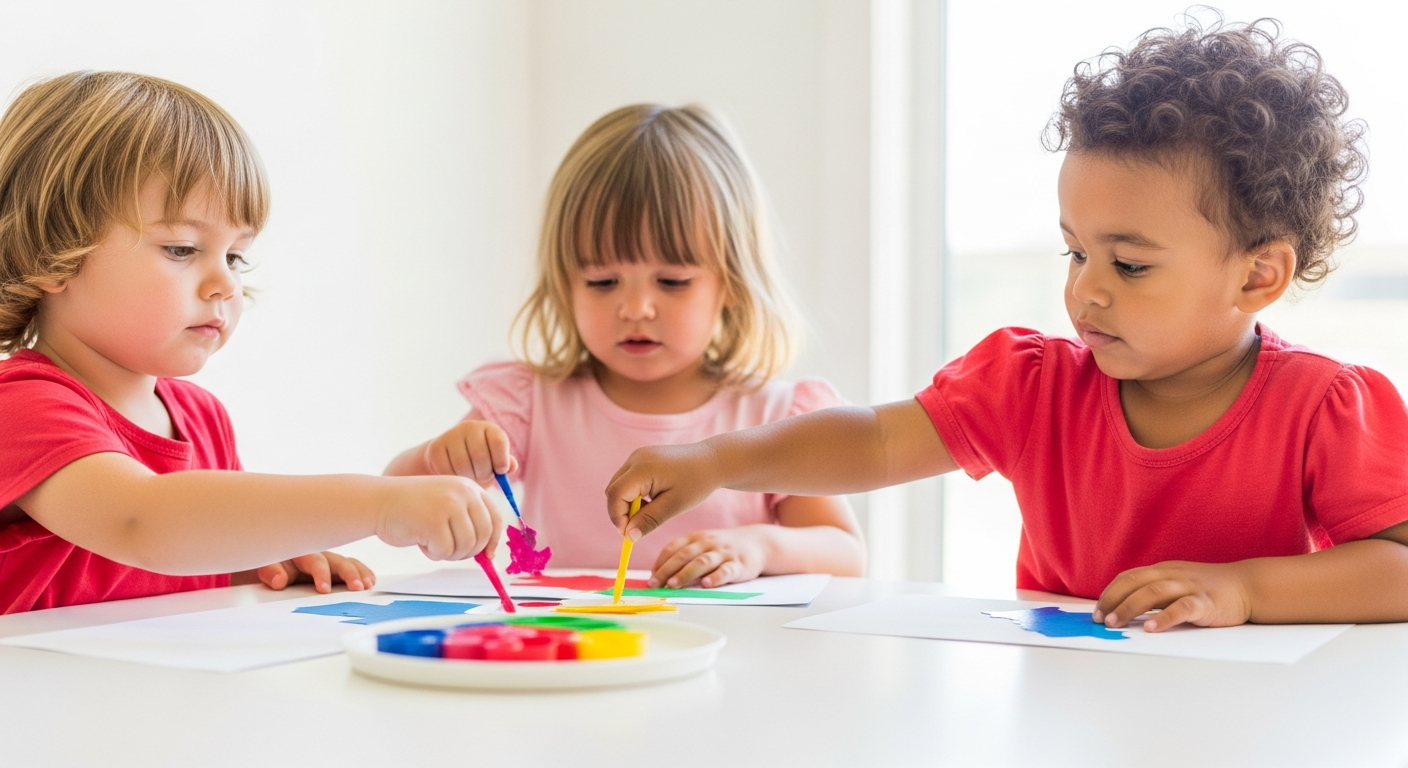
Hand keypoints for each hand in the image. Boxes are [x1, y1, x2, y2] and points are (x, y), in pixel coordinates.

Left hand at [258, 551, 374, 593]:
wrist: (272, 563)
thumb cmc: (270, 565)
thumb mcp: (264, 568)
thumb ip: (270, 572)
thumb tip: (279, 580)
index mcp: (302, 554)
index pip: (316, 561)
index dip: (321, 574)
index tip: (324, 590)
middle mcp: (319, 556)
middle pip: (338, 561)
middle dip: (349, 573)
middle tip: (357, 587)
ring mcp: (329, 562)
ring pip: (349, 563)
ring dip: (359, 573)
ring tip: (368, 585)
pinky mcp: (335, 570)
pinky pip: (352, 568)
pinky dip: (362, 573)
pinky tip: (370, 581)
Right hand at [375, 476, 503, 560]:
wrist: (379, 501)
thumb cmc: (413, 508)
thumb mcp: (447, 504)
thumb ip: (468, 520)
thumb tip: (489, 553)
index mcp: (469, 487)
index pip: (495, 518)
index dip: (494, 540)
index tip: (488, 555)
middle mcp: (463, 493)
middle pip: (483, 535)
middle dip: (469, 551)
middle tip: (449, 551)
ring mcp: (449, 506)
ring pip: (466, 546)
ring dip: (449, 553)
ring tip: (431, 542)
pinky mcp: (434, 521)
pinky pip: (445, 551)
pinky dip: (433, 553)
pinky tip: (420, 541)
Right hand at [423, 420, 517, 486]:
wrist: (451, 457)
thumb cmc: (481, 461)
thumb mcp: (495, 461)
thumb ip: (505, 463)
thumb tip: (512, 466)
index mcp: (489, 428)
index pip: (499, 442)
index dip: (501, 460)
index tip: (500, 471)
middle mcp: (470, 427)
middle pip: (480, 456)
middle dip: (484, 473)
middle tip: (482, 476)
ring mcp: (451, 435)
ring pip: (462, 465)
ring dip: (469, 477)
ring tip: (470, 476)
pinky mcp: (435, 447)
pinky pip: (446, 469)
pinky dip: (453, 477)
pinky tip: (457, 475)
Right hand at [605, 442, 724, 539]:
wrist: (712, 460)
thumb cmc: (696, 482)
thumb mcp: (674, 506)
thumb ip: (649, 520)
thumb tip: (628, 536)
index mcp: (643, 468)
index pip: (615, 494)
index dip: (617, 517)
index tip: (629, 534)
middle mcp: (636, 458)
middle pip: (613, 489)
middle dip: (621, 511)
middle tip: (638, 527)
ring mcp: (638, 456)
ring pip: (619, 485)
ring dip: (627, 503)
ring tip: (650, 512)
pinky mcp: (642, 458)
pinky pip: (628, 479)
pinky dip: (634, 494)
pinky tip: (652, 501)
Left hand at [650, 527, 768, 588]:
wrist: (757, 543)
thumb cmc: (724, 547)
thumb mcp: (703, 544)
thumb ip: (684, 555)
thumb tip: (659, 574)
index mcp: (696, 537)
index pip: (673, 547)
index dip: (660, 562)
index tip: (650, 576)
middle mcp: (708, 542)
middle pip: (684, 555)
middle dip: (667, 570)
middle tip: (655, 584)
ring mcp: (723, 553)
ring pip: (702, 562)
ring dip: (685, 573)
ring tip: (673, 585)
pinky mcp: (738, 564)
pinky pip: (726, 570)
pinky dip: (716, 577)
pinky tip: (707, 584)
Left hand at [1094, 560, 1252, 631]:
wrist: (1247, 586)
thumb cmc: (1207, 589)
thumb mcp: (1176, 583)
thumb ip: (1154, 592)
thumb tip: (1124, 610)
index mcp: (1162, 570)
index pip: (1128, 578)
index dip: (1110, 593)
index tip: (1096, 611)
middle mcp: (1171, 575)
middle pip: (1134, 584)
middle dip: (1113, 601)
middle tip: (1099, 620)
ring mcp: (1188, 587)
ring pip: (1152, 593)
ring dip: (1129, 608)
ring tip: (1114, 623)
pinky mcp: (1205, 602)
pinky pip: (1181, 608)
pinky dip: (1164, 618)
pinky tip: (1150, 628)